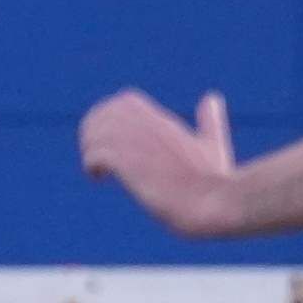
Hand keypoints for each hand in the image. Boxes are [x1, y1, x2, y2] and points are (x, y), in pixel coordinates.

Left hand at [80, 88, 240, 238]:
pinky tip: (99, 178)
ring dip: (89, 149)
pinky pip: (96, 154)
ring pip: (96, 133)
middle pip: (104, 114)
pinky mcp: (130, 166)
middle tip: (94, 154)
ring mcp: (137, 145)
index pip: (124, 101)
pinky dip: (91, 164)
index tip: (108, 137)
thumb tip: (211, 98)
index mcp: (162, 122)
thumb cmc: (212, 180)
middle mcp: (146, 128)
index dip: (108, 115)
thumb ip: (209, 121)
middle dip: (92, 131)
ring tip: (97, 169)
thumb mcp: (212, 143)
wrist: (211, 203)